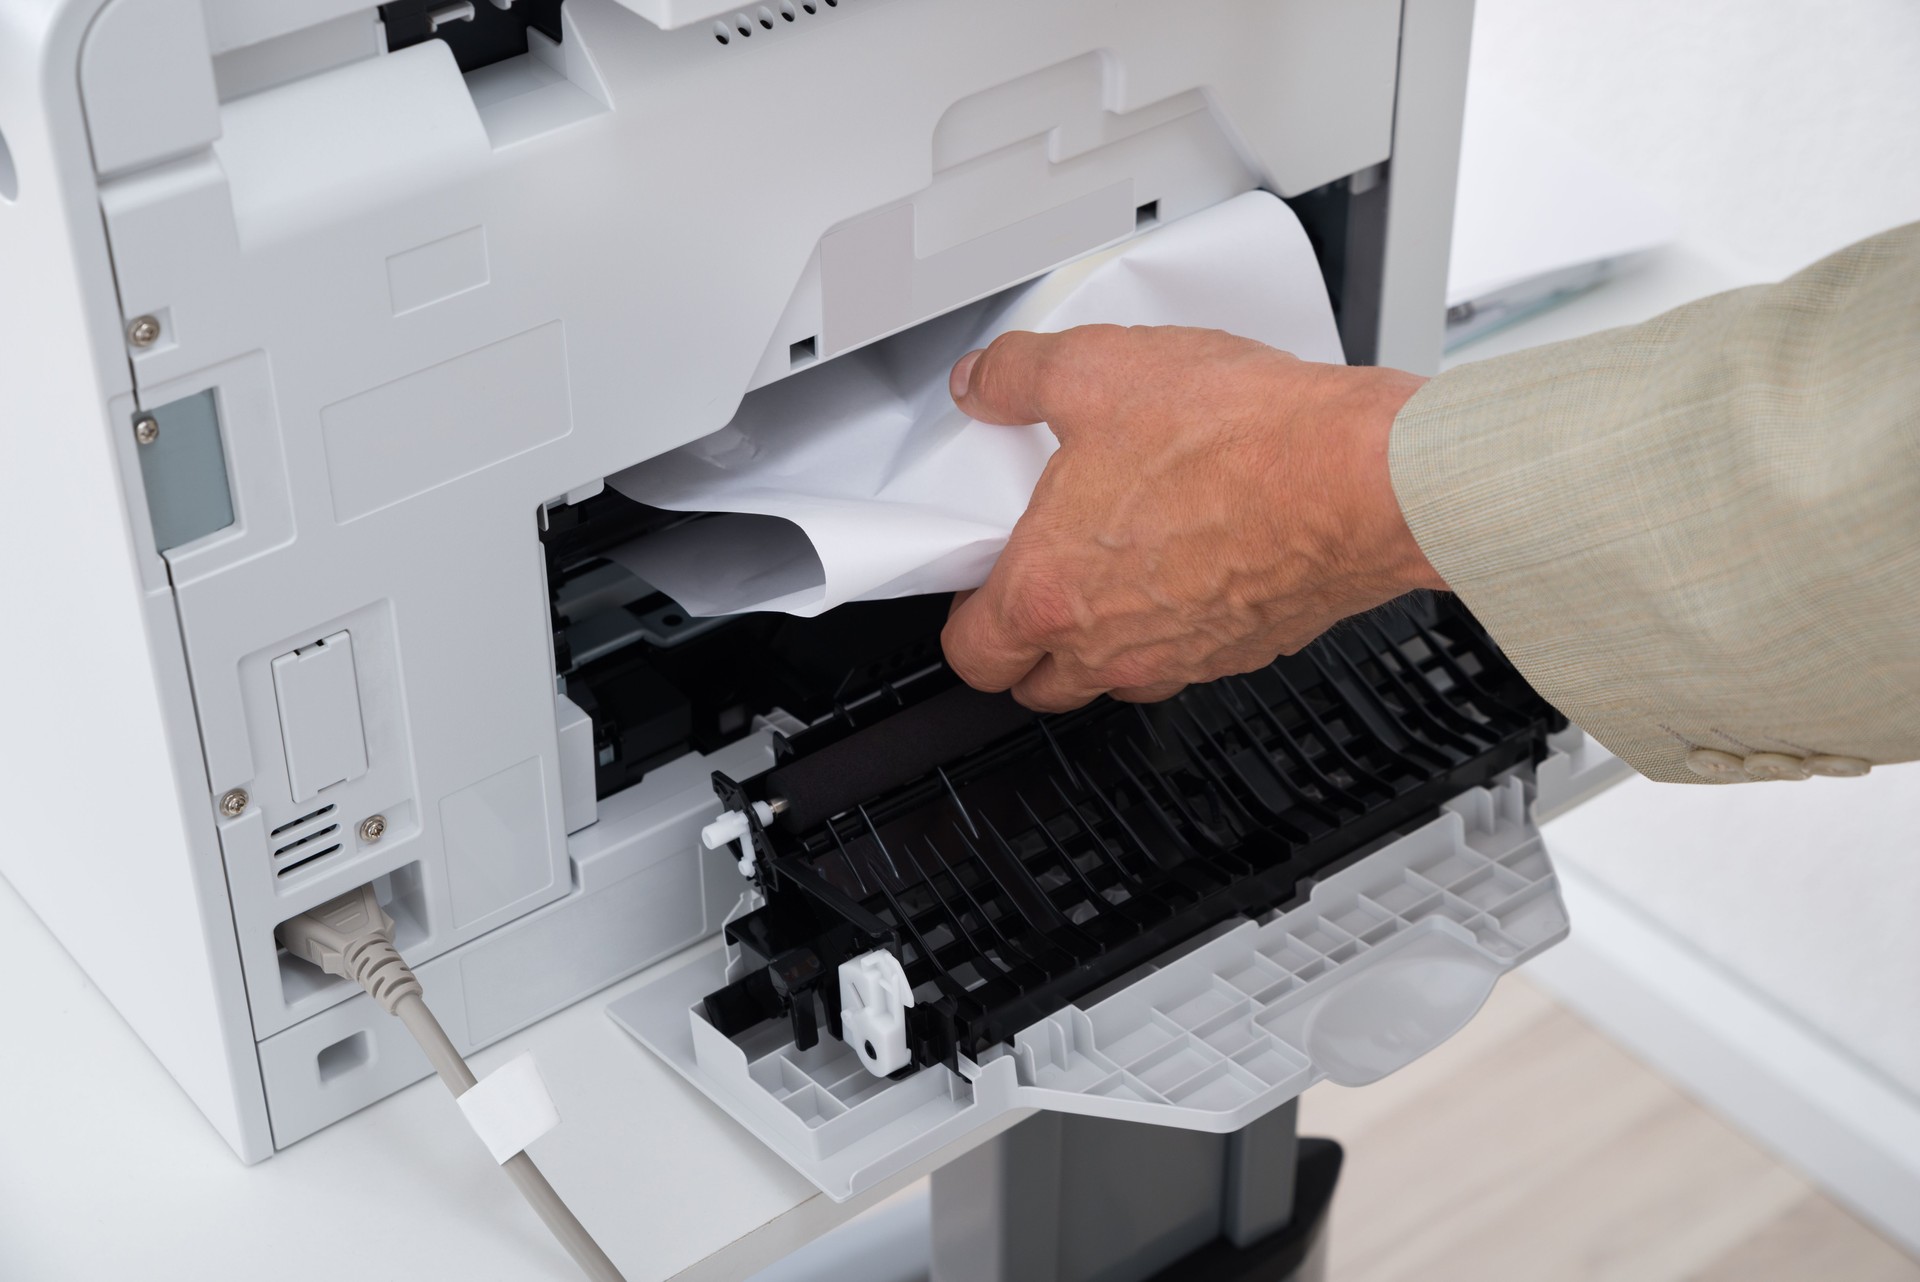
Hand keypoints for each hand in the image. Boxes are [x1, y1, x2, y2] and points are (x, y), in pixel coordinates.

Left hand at [940, 325, 1444, 711]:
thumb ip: (1018, 376)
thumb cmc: (1240, 439)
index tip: (975, 585)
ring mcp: (1184, 656)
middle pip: (1039, 685)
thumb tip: (984, 382)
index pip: (972, 655)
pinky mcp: (1247, 648)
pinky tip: (1192, 556)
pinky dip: (1176, 625)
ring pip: (1115, 680)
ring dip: (1100, 641)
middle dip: (1026, 644)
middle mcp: (1112, 644)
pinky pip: (1189, 657)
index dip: (963, 622)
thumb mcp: (1098, 369)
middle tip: (1038, 578)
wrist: (1362, 476)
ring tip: (1115, 565)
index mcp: (1051, 592)